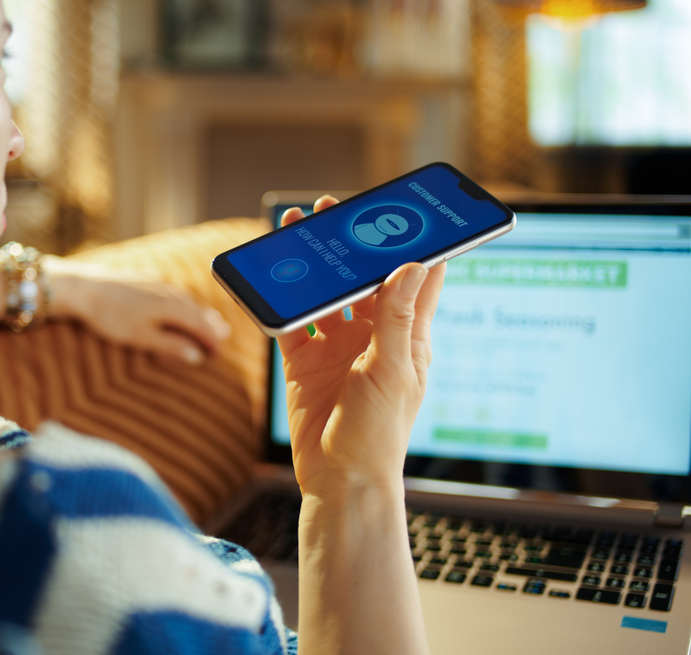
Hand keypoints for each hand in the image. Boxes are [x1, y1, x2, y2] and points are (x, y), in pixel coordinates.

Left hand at [42, 256, 230, 364]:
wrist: (82, 288)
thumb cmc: (110, 315)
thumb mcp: (141, 337)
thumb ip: (170, 346)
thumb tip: (195, 356)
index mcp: (172, 307)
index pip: (200, 326)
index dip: (211, 340)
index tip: (217, 353)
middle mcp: (169, 292)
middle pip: (197, 311)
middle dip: (210, 325)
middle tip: (223, 336)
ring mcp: (157, 283)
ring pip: (186, 299)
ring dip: (199, 312)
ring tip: (209, 319)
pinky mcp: (144, 278)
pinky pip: (173, 291)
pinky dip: (184, 301)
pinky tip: (180, 302)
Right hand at [277, 196, 445, 495]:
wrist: (340, 479)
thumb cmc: (379, 432)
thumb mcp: (392, 369)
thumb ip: (395, 317)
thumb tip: (412, 265)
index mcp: (407, 338)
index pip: (418, 282)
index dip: (416, 246)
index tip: (410, 213)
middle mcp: (373, 339)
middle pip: (364, 280)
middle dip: (351, 246)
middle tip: (336, 211)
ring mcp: (337, 350)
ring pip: (325, 295)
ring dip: (314, 266)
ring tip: (300, 229)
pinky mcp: (305, 364)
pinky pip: (292, 324)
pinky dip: (282, 301)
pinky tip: (272, 275)